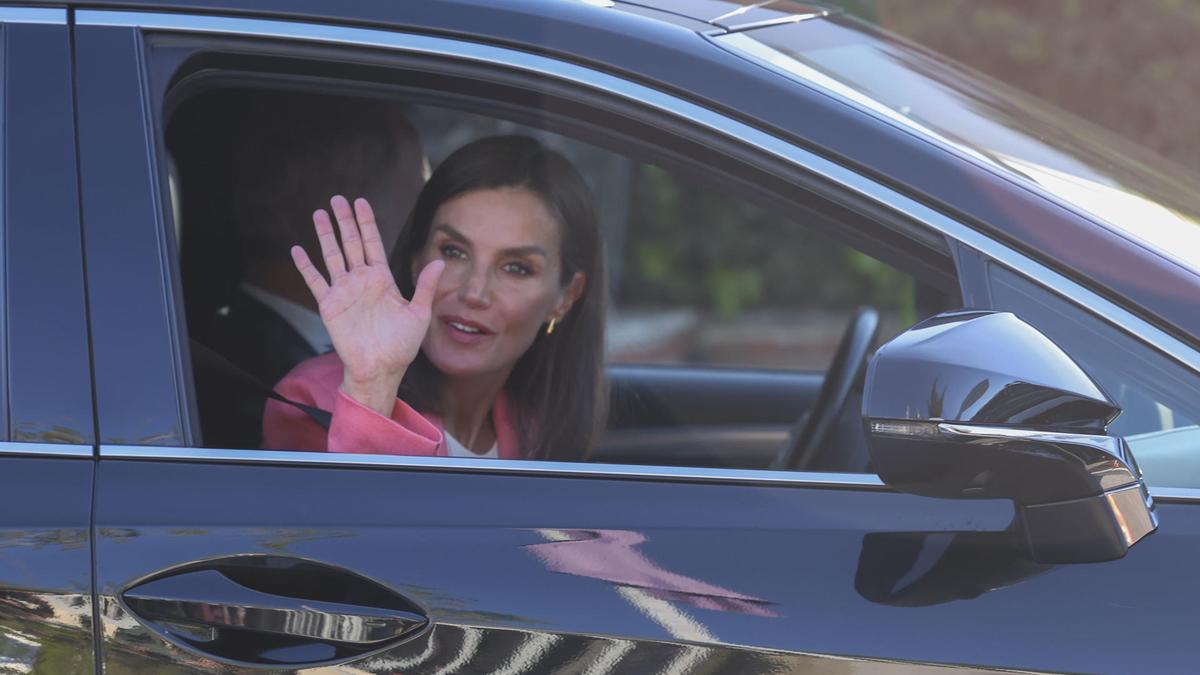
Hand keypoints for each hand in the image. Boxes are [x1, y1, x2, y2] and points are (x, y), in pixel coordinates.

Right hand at [291, 195, 443, 414]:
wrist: (380, 368)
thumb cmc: (402, 345)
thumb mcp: (419, 313)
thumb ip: (426, 286)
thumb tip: (440, 261)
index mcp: (382, 279)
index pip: (373, 243)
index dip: (367, 223)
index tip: (361, 202)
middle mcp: (361, 280)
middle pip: (351, 243)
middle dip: (345, 221)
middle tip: (338, 198)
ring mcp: (344, 291)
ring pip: (332, 255)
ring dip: (325, 235)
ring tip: (319, 213)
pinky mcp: (329, 305)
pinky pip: (315, 281)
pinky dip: (306, 266)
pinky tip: (298, 249)